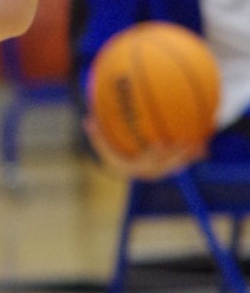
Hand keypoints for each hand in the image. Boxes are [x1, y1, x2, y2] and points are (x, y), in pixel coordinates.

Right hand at [85, 115, 203, 180]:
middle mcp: (151, 172)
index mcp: (135, 167)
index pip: (145, 161)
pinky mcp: (172, 167)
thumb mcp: (102, 146)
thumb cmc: (115, 152)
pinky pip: (185, 161)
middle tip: (186, 142)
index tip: (160, 142)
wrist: (127, 169)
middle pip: (167, 164)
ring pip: (179, 164)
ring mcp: (163, 171)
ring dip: (190, 155)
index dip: (154, 153)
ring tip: (202, 144)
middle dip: (177, 154)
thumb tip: (86, 120)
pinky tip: (206, 145)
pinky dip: (195, 154)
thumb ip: (96, 135)